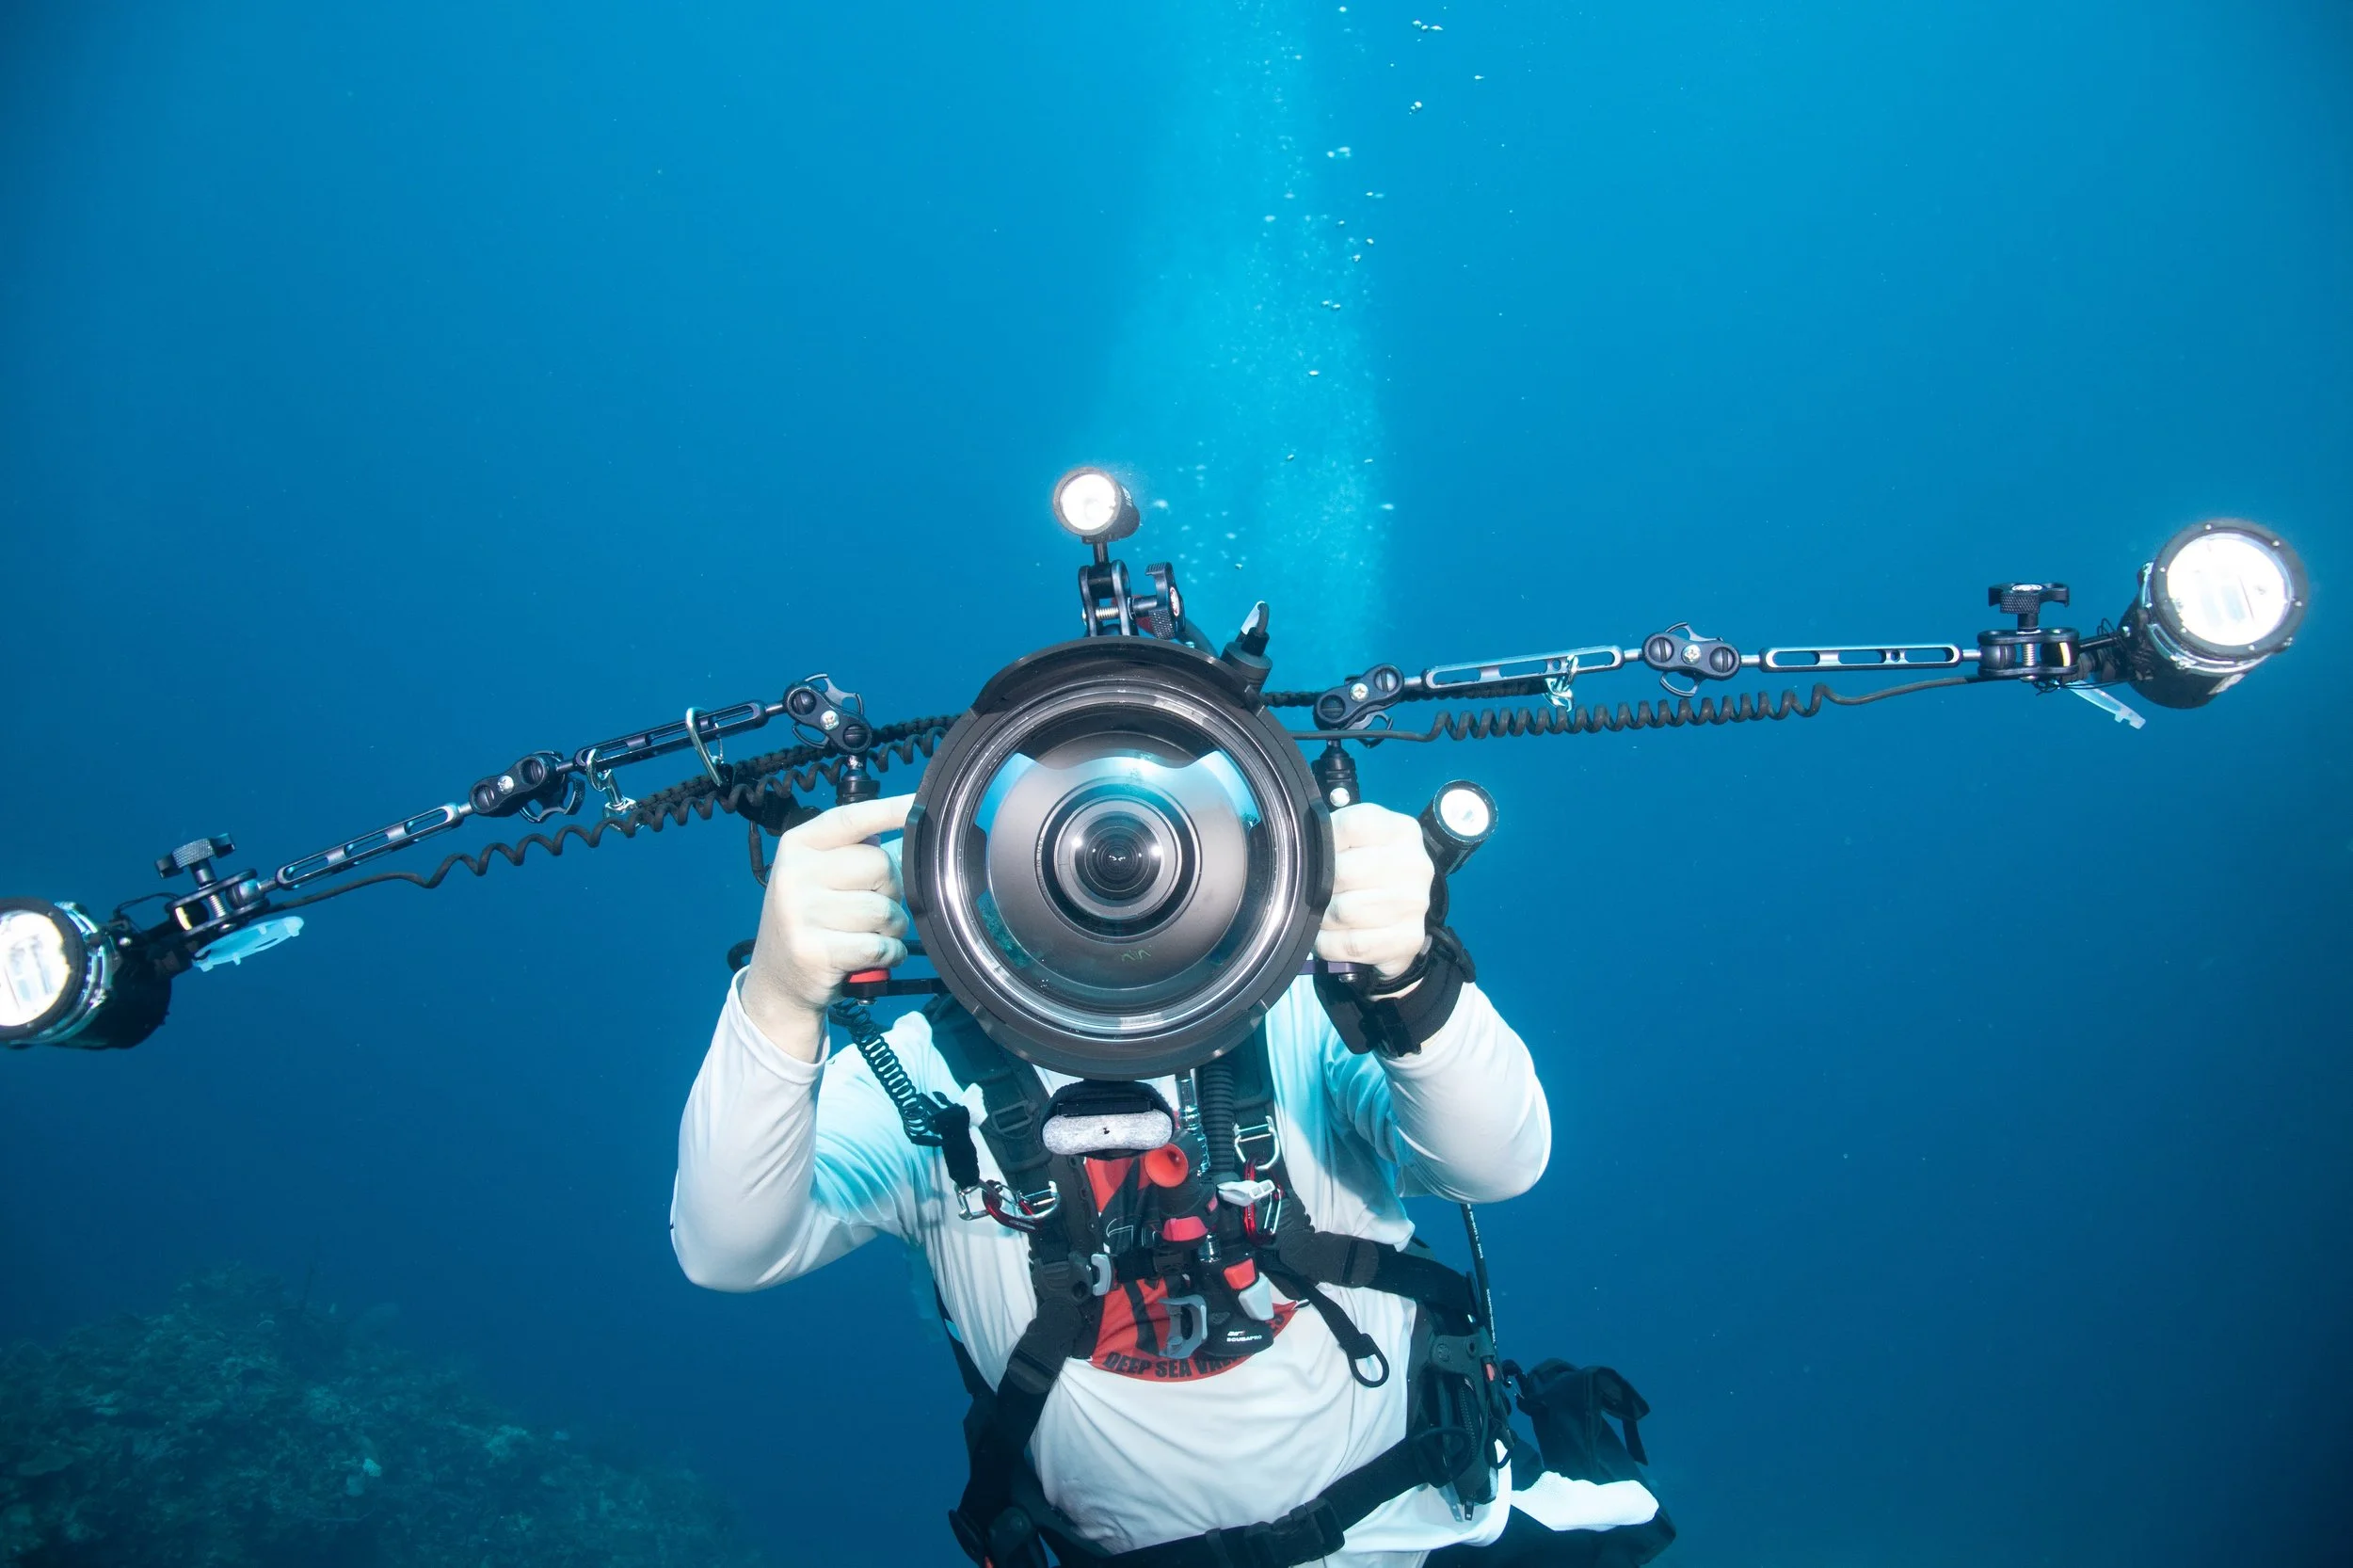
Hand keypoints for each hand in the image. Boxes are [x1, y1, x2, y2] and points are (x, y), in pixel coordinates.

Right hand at [739, 794, 914, 1054]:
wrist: (778, 981)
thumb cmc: (813, 920)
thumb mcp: (823, 878)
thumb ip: (862, 853)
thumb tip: (913, 830)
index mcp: (798, 846)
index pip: (851, 819)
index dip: (889, 810)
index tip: (919, 802)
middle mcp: (794, 873)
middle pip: (880, 865)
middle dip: (892, 890)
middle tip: (876, 906)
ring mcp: (800, 913)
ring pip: (884, 909)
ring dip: (891, 928)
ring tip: (869, 934)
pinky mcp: (813, 951)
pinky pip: (879, 945)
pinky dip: (889, 954)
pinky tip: (874, 955)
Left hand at [1314, 802, 1433, 981]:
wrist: (1403, 911)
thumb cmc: (1371, 870)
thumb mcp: (1359, 840)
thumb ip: (1333, 834)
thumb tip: (1297, 845)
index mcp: (1401, 831)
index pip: (1350, 826)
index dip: (1324, 843)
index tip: (1316, 855)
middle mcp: (1414, 864)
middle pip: (1343, 873)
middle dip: (1320, 887)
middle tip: (1315, 893)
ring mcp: (1415, 903)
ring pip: (1344, 912)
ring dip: (1322, 918)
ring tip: (1321, 915)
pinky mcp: (1409, 937)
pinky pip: (1352, 944)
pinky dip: (1329, 944)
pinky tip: (1328, 936)